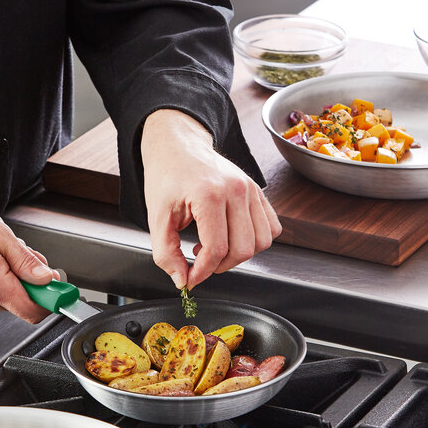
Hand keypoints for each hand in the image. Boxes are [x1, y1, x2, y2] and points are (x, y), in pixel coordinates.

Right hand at [0, 191, 58, 322]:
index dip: (52, 298)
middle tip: (27, 254)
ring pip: (13, 295)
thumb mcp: (2, 237)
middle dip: (34, 280)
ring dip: (19, 275)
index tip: (61, 287)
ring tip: (4, 250)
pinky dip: (5, 275)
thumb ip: (28, 263)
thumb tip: (47, 279)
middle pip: (25, 302)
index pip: (35, 311)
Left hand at [141, 109, 280, 289]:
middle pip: (243, 249)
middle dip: (220, 265)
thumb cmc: (167, 176)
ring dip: (239, 255)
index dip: (202, 272)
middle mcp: (236, 190)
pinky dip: (255, 240)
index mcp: (209, 194)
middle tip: (201, 260)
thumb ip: (165, 253)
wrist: (178, 146)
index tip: (191, 278)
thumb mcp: (157, 217)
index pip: (216, 248)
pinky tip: (232, 236)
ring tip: (215, 246)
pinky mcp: (258, 191)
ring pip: (262, 242)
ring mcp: (251, 189)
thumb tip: (182, 280)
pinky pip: (271, 227)